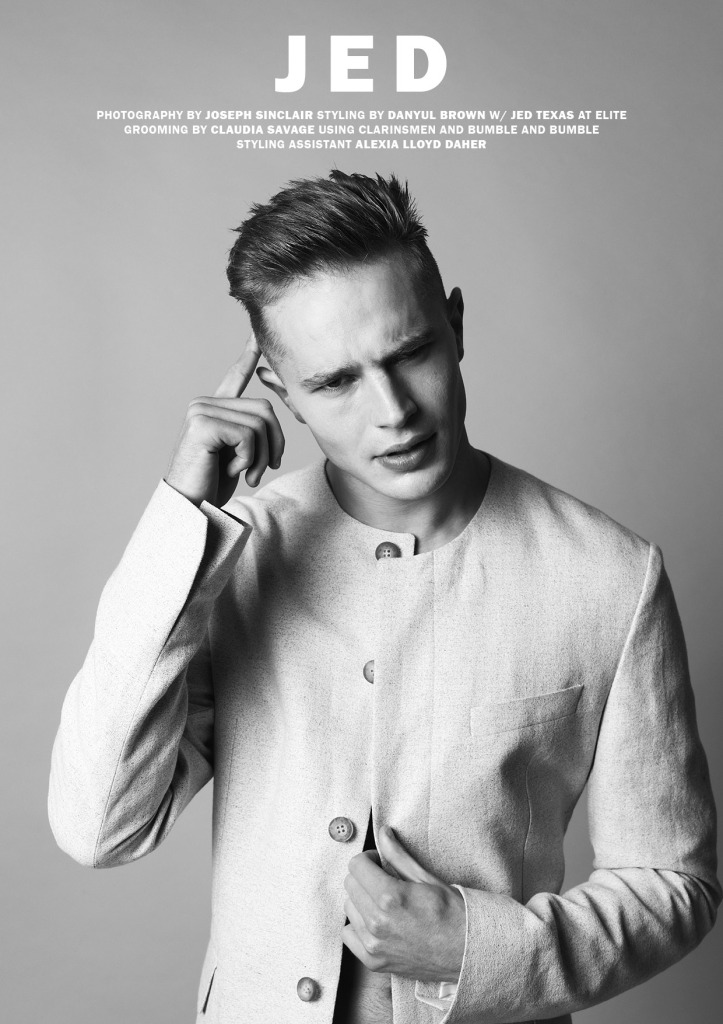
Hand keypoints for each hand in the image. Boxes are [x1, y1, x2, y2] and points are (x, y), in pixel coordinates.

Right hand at [164, 337, 284, 506]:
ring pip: (260, 423)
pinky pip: (248, 435)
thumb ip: (253, 432)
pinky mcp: (202, 424)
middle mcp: (204, 404)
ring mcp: (200, 411)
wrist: (190, 508)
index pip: (235, 376)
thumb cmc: (213, 486)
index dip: (249, 356)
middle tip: (264, 469)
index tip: (258, 335)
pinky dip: (249, 458)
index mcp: (214, 409)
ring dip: (262, 455)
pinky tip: (232, 470)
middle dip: (274, 444)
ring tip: (247, 473)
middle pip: (265, 409)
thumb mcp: (241, 454)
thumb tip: (271, 416)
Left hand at [342, 825, 465, 983]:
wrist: (467, 951)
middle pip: (350, 885)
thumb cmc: (452, 913)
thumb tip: (383, 833)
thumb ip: (398, 855)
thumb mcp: (426, 878)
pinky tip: (376, 922)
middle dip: (364, 877)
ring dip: (362, 900)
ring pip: (349, 908)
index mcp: (389, 897)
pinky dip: (358, 926)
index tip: (379, 862)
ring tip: (383, 902)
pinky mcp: (374, 962)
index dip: (368, 859)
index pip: (356, 865)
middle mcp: (377, 923)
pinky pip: (348, 936)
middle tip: (383, 880)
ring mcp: (374, 945)